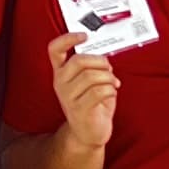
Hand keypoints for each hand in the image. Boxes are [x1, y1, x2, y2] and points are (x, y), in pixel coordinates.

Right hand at [50, 33, 118, 153]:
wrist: (89, 133)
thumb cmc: (92, 105)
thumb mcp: (88, 82)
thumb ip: (91, 67)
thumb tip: (103, 57)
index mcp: (61, 72)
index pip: (55, 49)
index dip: (68, 38)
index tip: (84, 35)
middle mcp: (60, 83)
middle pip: (79, 60)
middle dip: (101, 62)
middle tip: (109, 69)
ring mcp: (68, 97)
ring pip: (92, 76)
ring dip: (109, 78)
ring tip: (113, 83)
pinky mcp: (79, 109)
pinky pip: (99, 91)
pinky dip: (110, 90)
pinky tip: (112, 93)